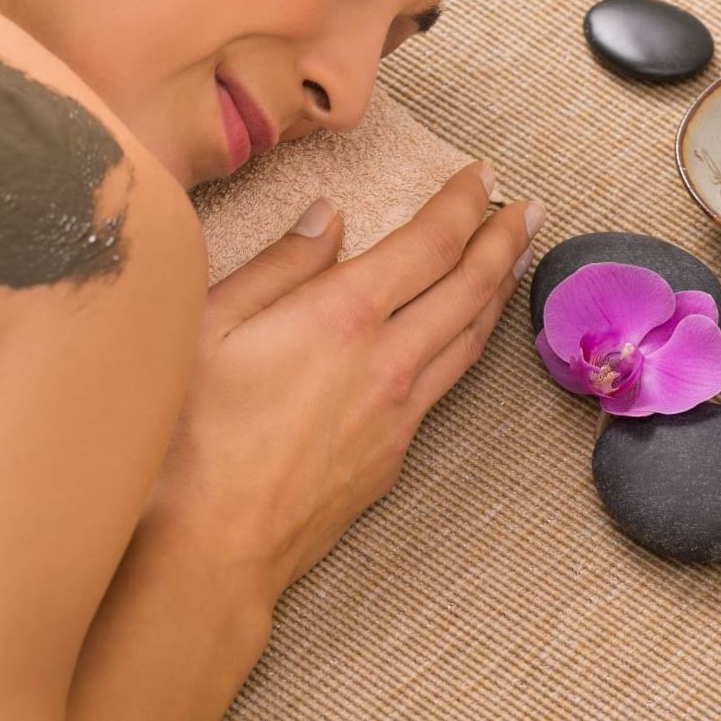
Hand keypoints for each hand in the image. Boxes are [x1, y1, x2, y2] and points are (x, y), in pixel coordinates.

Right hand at [145, 161, 542, 612]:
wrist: (209, 547)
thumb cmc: (192, 435)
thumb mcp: (209, 325)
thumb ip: (279, 265)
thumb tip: (328, 218)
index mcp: (343, 315)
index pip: (429, 242)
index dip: (463, 202)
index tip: (483, 173)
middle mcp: (388, 361)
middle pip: (470, 288)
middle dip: (505, 239)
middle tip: (529, 208)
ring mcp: (398, 413)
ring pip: (471, 340)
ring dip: (498, 291)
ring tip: (513, 261)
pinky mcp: (394, 455)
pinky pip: (447, 384)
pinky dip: (469, 343)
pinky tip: (462, 336)